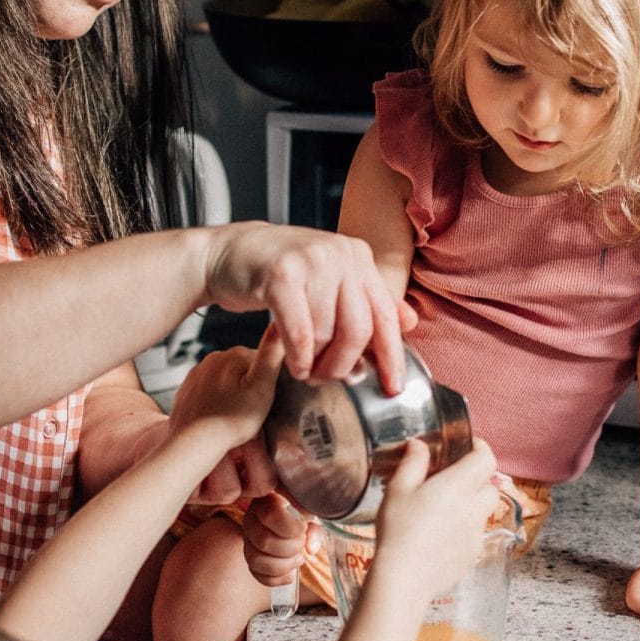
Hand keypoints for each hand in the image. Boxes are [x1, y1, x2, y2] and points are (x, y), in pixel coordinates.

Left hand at [167, 332, 284, 504]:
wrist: (193, 443)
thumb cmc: (230, 421)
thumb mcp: (262, 387)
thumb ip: (273, 354)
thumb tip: (280, 322)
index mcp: (234, 354)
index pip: (263, 361)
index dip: (271, 382)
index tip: (268, 400)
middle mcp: (213, 358)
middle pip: (244, 370)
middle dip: (251, 387)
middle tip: (252, 411)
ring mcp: (197, 374)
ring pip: (227, 380)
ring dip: (233, 394)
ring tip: (236, 417)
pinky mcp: (187, 390)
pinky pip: (209, 391)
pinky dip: (216, 401)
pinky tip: (220, 416)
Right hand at [200, 222, 413, 392]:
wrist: (230, 253)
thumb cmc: (281, 274)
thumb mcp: (330, 281)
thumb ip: (366, 302)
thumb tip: (409, 322)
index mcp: (358, 257)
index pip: (385, 314)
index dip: (392, 356)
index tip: (392, 387)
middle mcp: (340, 253)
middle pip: (359, 329)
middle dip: (344, 365)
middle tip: (328, 378)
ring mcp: (311, 260)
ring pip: (327, 333)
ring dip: (316, 363)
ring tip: (305, 369)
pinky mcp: (281, 273)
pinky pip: (300, 331)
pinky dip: (299, 357)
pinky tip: (294, 365)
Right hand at [242, 493, 318, 588]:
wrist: (292, 518)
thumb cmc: (302, 513)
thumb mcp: (310, 514)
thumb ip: (314, 528)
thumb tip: (311, 548)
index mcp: (266, 502)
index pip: (271, 515)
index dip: (290, 527)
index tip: (303, 529)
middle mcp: (251, 520)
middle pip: (264, 541)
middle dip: (290, 548)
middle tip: (302, 544)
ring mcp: (247, 540)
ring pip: (255, 560)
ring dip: (283, 566)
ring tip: (298, 559)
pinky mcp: (249, 558)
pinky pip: (255, 574)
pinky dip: (275, 579)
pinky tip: (290, 575)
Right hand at [371, 438, 501, 602]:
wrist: (404, 578)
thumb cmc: (399, 530)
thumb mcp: (398, 489)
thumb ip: (412, 463)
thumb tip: (420, 445)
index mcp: (458, 486)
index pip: (486, 458)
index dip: (480, 448)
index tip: (466, 447)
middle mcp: (473, 508)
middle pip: (490, 485)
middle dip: (477, 479)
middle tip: (452, 480)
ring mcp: (475, 534)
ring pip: (483, 511)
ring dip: (470, 505)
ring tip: (442, 510)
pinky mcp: (472, 555)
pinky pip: (474, 535)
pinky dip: (463, 530)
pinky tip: (439, 536)